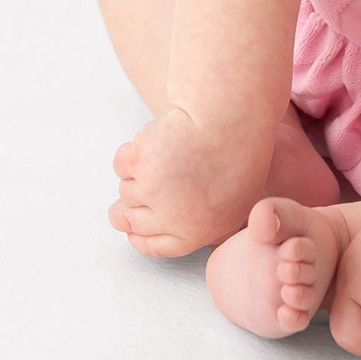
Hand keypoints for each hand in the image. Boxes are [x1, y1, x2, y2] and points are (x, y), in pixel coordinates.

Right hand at [109, 105, 273, 257]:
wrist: (231, 113)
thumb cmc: (239, 147)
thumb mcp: (236, 197)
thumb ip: (209, 220)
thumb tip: (184, 229)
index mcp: (198, 231)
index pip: (155, 246)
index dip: (139, 237)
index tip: (131, 229)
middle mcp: (172, 218)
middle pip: (131, 221)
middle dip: (129, 206)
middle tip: (139, 186)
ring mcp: (153, 191)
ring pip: (126, 191)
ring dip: (138, 173)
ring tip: (165, 152)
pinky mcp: (140, 163)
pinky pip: (122, 164)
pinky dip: (132, 151)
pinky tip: (156, 139)